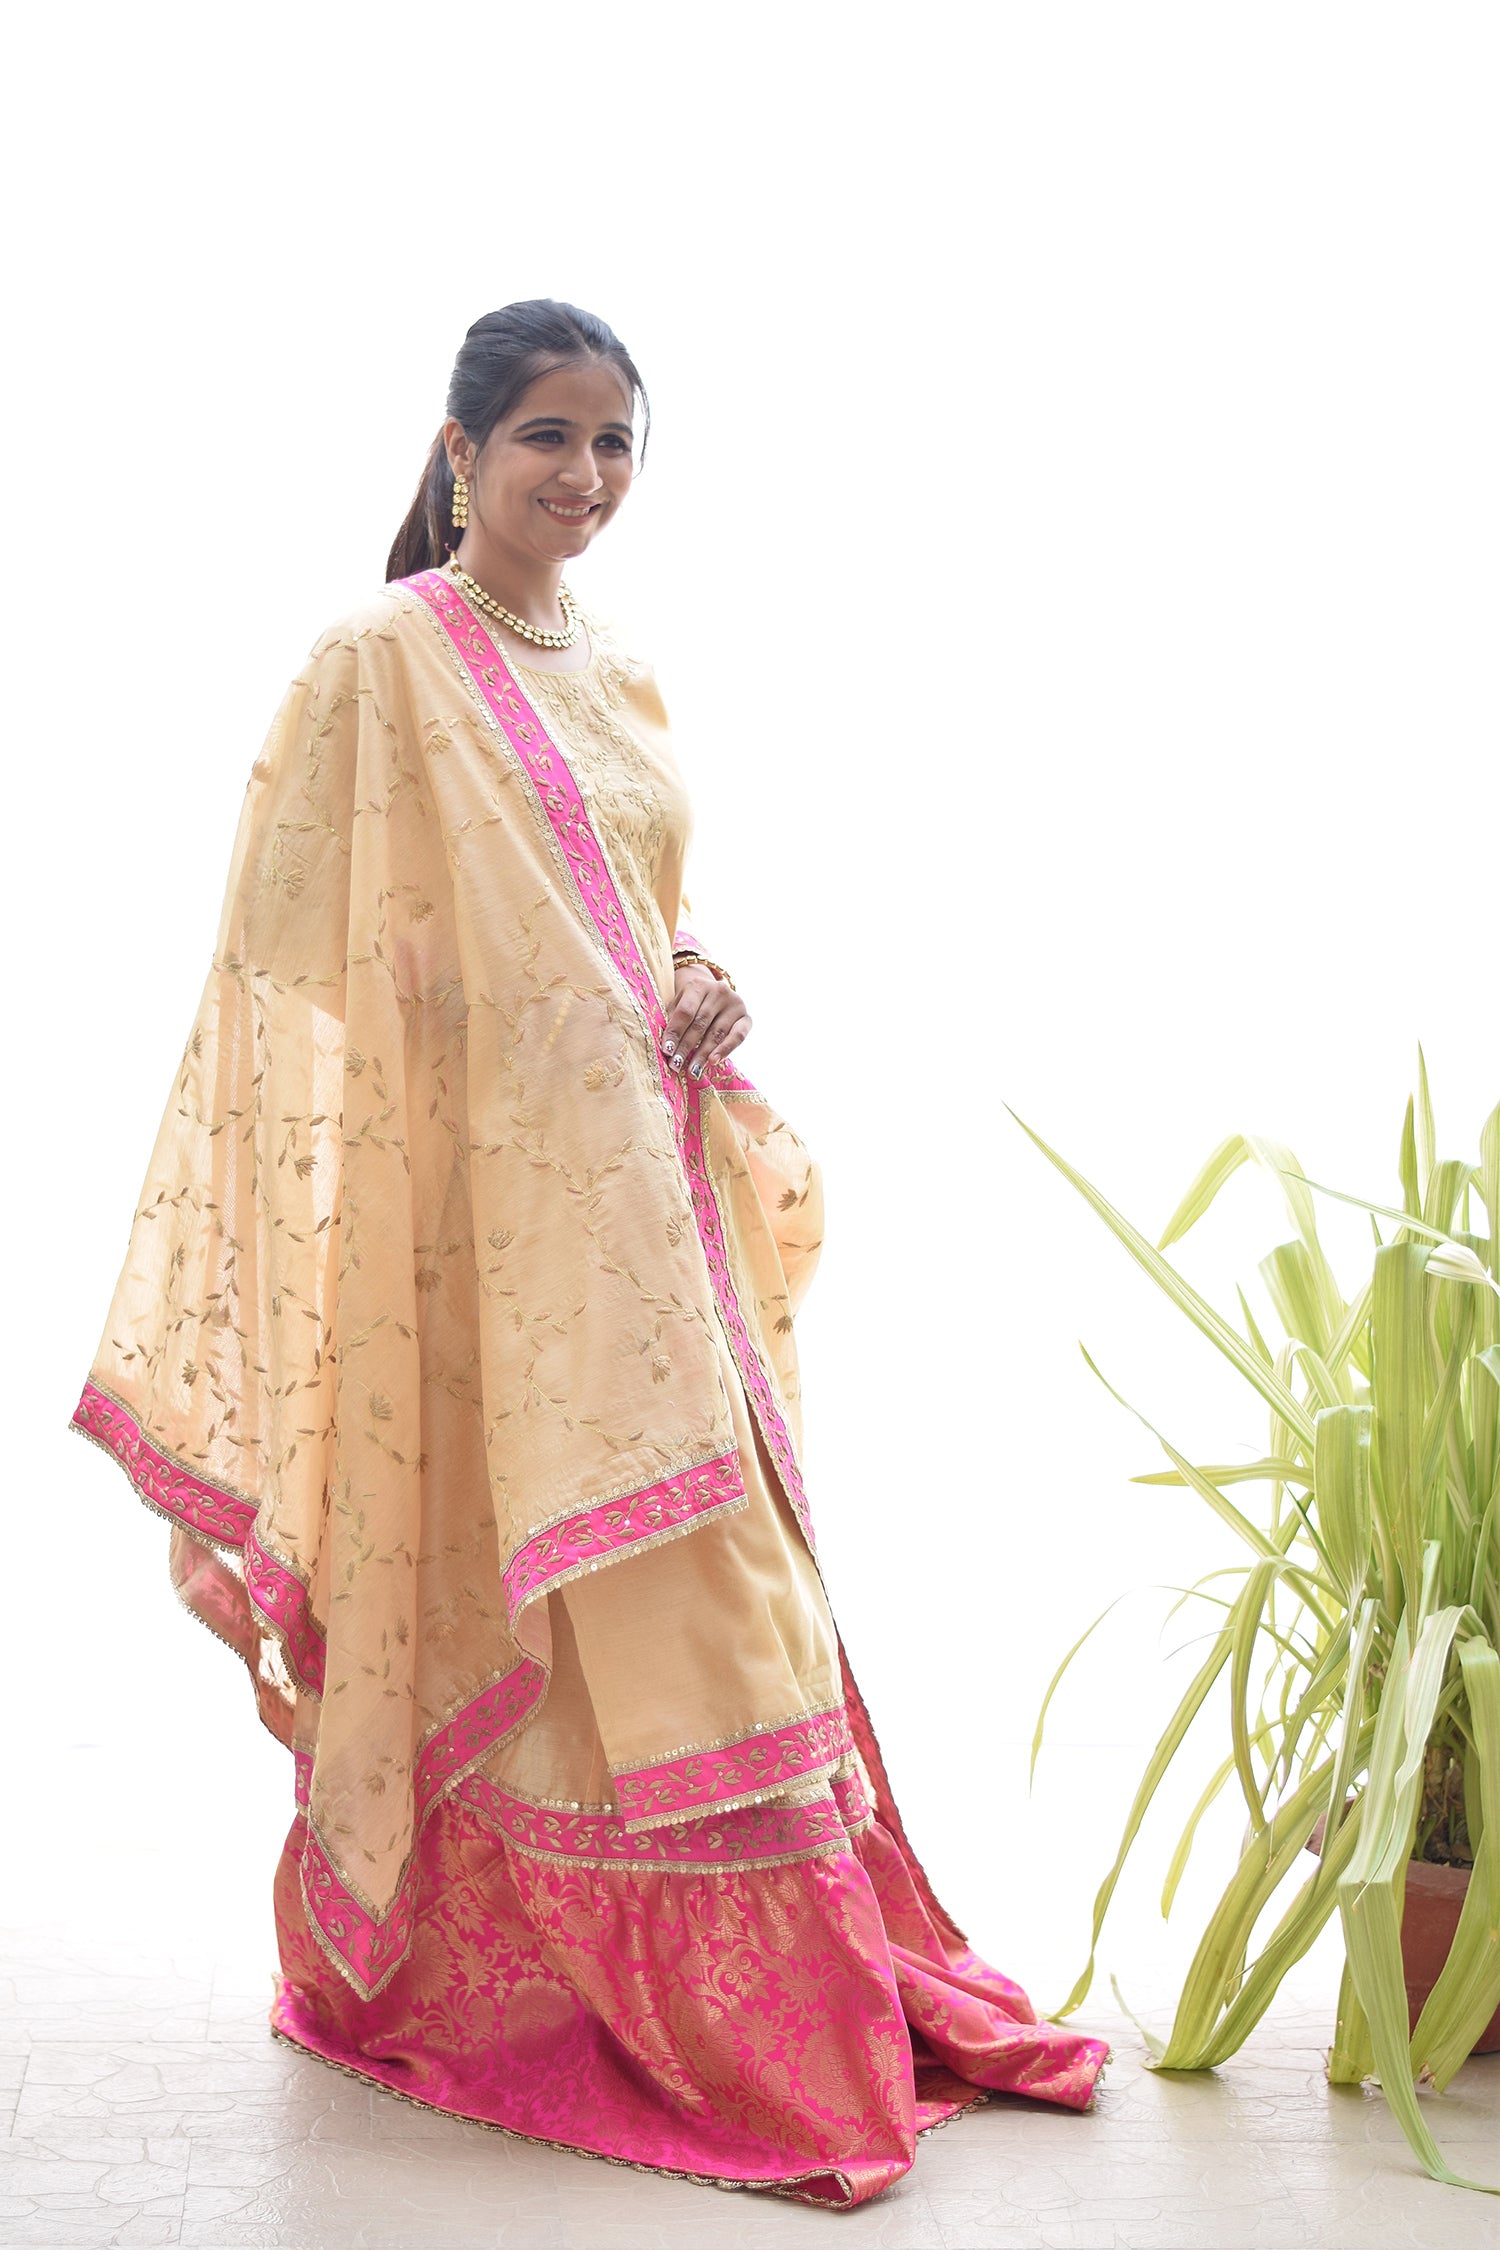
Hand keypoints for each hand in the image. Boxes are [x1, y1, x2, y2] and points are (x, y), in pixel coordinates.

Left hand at [663, 964, 750, 1079]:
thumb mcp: (678, 1004)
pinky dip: (725, 1050)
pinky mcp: (747, 1018)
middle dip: (686, 1047)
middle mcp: (719, 992)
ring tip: (692, 1071)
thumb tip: (667, 1048)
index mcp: (698, 986)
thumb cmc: (689, 1002)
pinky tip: (713, 1061)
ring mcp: (735, 1004)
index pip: (685, 1012)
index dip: (675, 1032)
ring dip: (702, 1054)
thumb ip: (672, 1021)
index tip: (666, 1051)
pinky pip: (737, 1037)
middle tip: (676, 1065)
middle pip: (700, 1024)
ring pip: (716, 1034)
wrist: (712, 991)